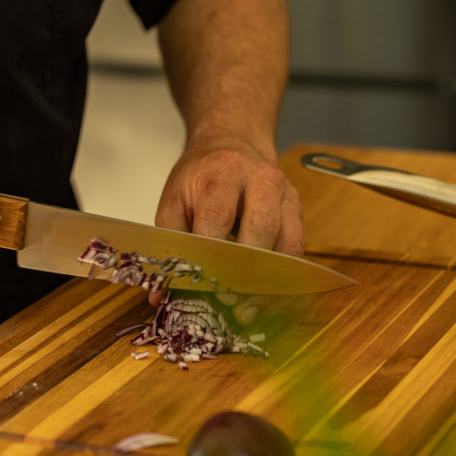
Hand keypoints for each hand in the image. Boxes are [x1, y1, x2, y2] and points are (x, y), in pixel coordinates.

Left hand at [152, 138, 303, 323]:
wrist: (233, 144)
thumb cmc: (201, 177)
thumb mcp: (174, 201)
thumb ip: (168, 247)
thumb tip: (159, 296)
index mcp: (222, 173)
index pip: (218, 217)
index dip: (211, 256)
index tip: (199, 287)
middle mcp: (259, 180)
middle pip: (260, 229)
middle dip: (244, 271)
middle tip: (226, 303)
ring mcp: (283, 193)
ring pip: (285, 243)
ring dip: (266, 282)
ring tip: (244, 311)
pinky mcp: (296, 208)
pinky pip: (296, 249)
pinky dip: (281, 277)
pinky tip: (262, 297)